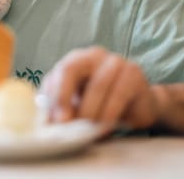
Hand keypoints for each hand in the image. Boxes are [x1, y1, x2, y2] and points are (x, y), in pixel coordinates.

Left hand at [40, 46, 158, 130]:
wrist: (137, 107)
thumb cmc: (100, 103)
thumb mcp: (76, 103)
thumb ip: (59, 105)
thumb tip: (46, 120)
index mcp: (76, 58)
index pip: (60, 70)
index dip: (55, 94)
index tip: (55, 120)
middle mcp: (94, 55)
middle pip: (72, 69)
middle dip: (65, 98)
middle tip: (66, 122)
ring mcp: (115, 61)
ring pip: (96, 85)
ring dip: (89, 111)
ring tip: (88, 128)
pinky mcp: (133, 74)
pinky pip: (118, 94)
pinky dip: (108, 113)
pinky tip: (105, 125)